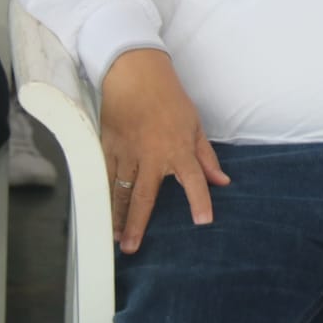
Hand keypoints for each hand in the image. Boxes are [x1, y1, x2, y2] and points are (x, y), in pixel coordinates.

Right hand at [99, 48, 229, 253]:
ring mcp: (126, 152)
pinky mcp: (107, 147)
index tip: (203, 221)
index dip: (200, 201)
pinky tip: (99, 212)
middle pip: (143, 196)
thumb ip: (206, 157)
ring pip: (119, 191)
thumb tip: (222, 181)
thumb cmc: (170, 99)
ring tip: (114, 237)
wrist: (135, 75)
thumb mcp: (195, 125)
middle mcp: (151, 155)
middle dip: (138, 224)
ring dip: (116, 216)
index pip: (194, 180)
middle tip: (132, 247)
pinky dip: (101, 196)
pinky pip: (103, 177)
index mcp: (178, 149)